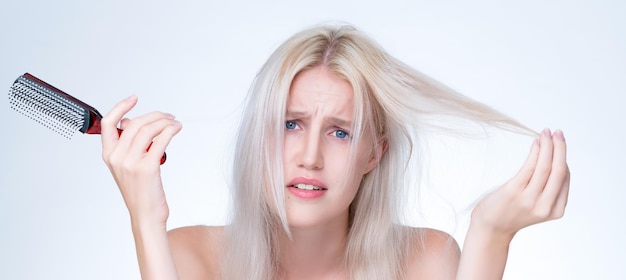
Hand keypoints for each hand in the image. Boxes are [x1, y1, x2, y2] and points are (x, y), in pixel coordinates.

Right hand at [101, 95, 181, 226]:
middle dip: (154, 115)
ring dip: (165, 121)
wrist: (146, 215)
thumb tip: (133, 123)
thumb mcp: (127, 167)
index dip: (120, 107)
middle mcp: (116, 157)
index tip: (134, 98)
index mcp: (108, 155)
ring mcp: (131, 162)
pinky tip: (176, 129)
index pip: (108, 123)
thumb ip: (128, 145)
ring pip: (148, 129)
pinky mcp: (147, 168)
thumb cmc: (140, 191)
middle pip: (135, 123)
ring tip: (175, 123)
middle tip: (168, 116)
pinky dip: (170, 130)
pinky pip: (160, 140)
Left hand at [471, 129, 569, 238]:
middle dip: (560, 148)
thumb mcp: (537, 204)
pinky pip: (529, 167)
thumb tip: (555, 156)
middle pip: (559, 171)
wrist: (490, 228)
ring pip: (545, 167)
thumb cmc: (512, 212)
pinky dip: (535, 152)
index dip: (563, 158)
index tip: (559, 143)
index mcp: (555, 211)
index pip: (565, 178)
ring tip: (546, 132)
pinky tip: (536, 142)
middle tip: (558, 131)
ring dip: (548, 146)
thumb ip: (548, 188)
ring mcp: (529, 200)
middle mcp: (545, 207)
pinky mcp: (513, 192)